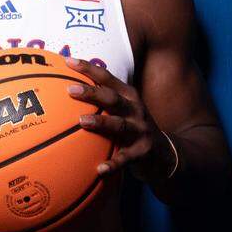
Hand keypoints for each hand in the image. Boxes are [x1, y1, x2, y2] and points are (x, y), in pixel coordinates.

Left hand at [63, 57, 175, 183]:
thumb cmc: (133, 128)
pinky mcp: (143, 152)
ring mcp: (140, 130)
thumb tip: (66, 89)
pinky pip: (125, 159)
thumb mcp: (123, 110)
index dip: (89, 68)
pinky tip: (99, 170)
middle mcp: (135, 110)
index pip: (107, 78)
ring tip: (81, 122)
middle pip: (112, 98)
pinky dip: (113, 164)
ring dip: (100, 123)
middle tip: (70, 90)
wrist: (165, 153)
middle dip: (92, 92)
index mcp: (128, 96)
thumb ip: (102, 101)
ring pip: (119, 125)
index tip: (68, 61)